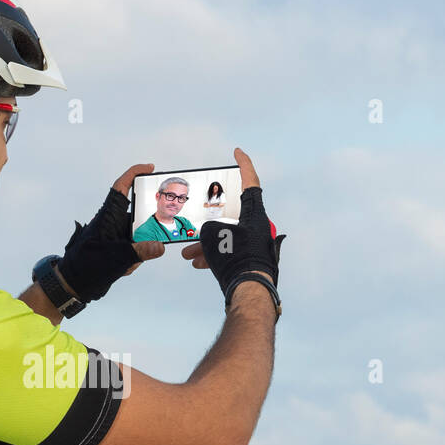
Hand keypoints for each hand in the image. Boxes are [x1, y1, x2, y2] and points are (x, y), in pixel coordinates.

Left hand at [55, 162, 161, 302]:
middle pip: (138, 216)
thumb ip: (140, 251)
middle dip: (146, 229)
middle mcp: (113, 222)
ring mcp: (116, 236)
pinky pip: (134, 249)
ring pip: (138, 236)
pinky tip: (123, 269)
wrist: (74, 283)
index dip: (134, 173)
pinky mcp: (118, 248)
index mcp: (109, 216)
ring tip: (127, 264)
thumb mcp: (116, 257)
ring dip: (138, 251)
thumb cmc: (86, 265)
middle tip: (153, 237)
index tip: (150, 168)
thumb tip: (159, 247)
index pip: (121, 187)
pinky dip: (133, 261)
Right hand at [181, 148, 284, 301]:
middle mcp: (256, 226)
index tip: (237, 153)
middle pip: (230, 216)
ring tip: (187, 253)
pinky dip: (212, 256)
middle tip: (198, 217)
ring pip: (225, 237)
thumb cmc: (236, 258)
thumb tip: (208, 236)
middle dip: (207, 222)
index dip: (244, 165)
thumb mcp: (213, 235)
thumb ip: (208, 229)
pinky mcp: (248, 259)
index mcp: (254, 213)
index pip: (250, 181)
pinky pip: (228, 251)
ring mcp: (253, 243)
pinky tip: (197, 263)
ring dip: (205, 244)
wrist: (250, 291)